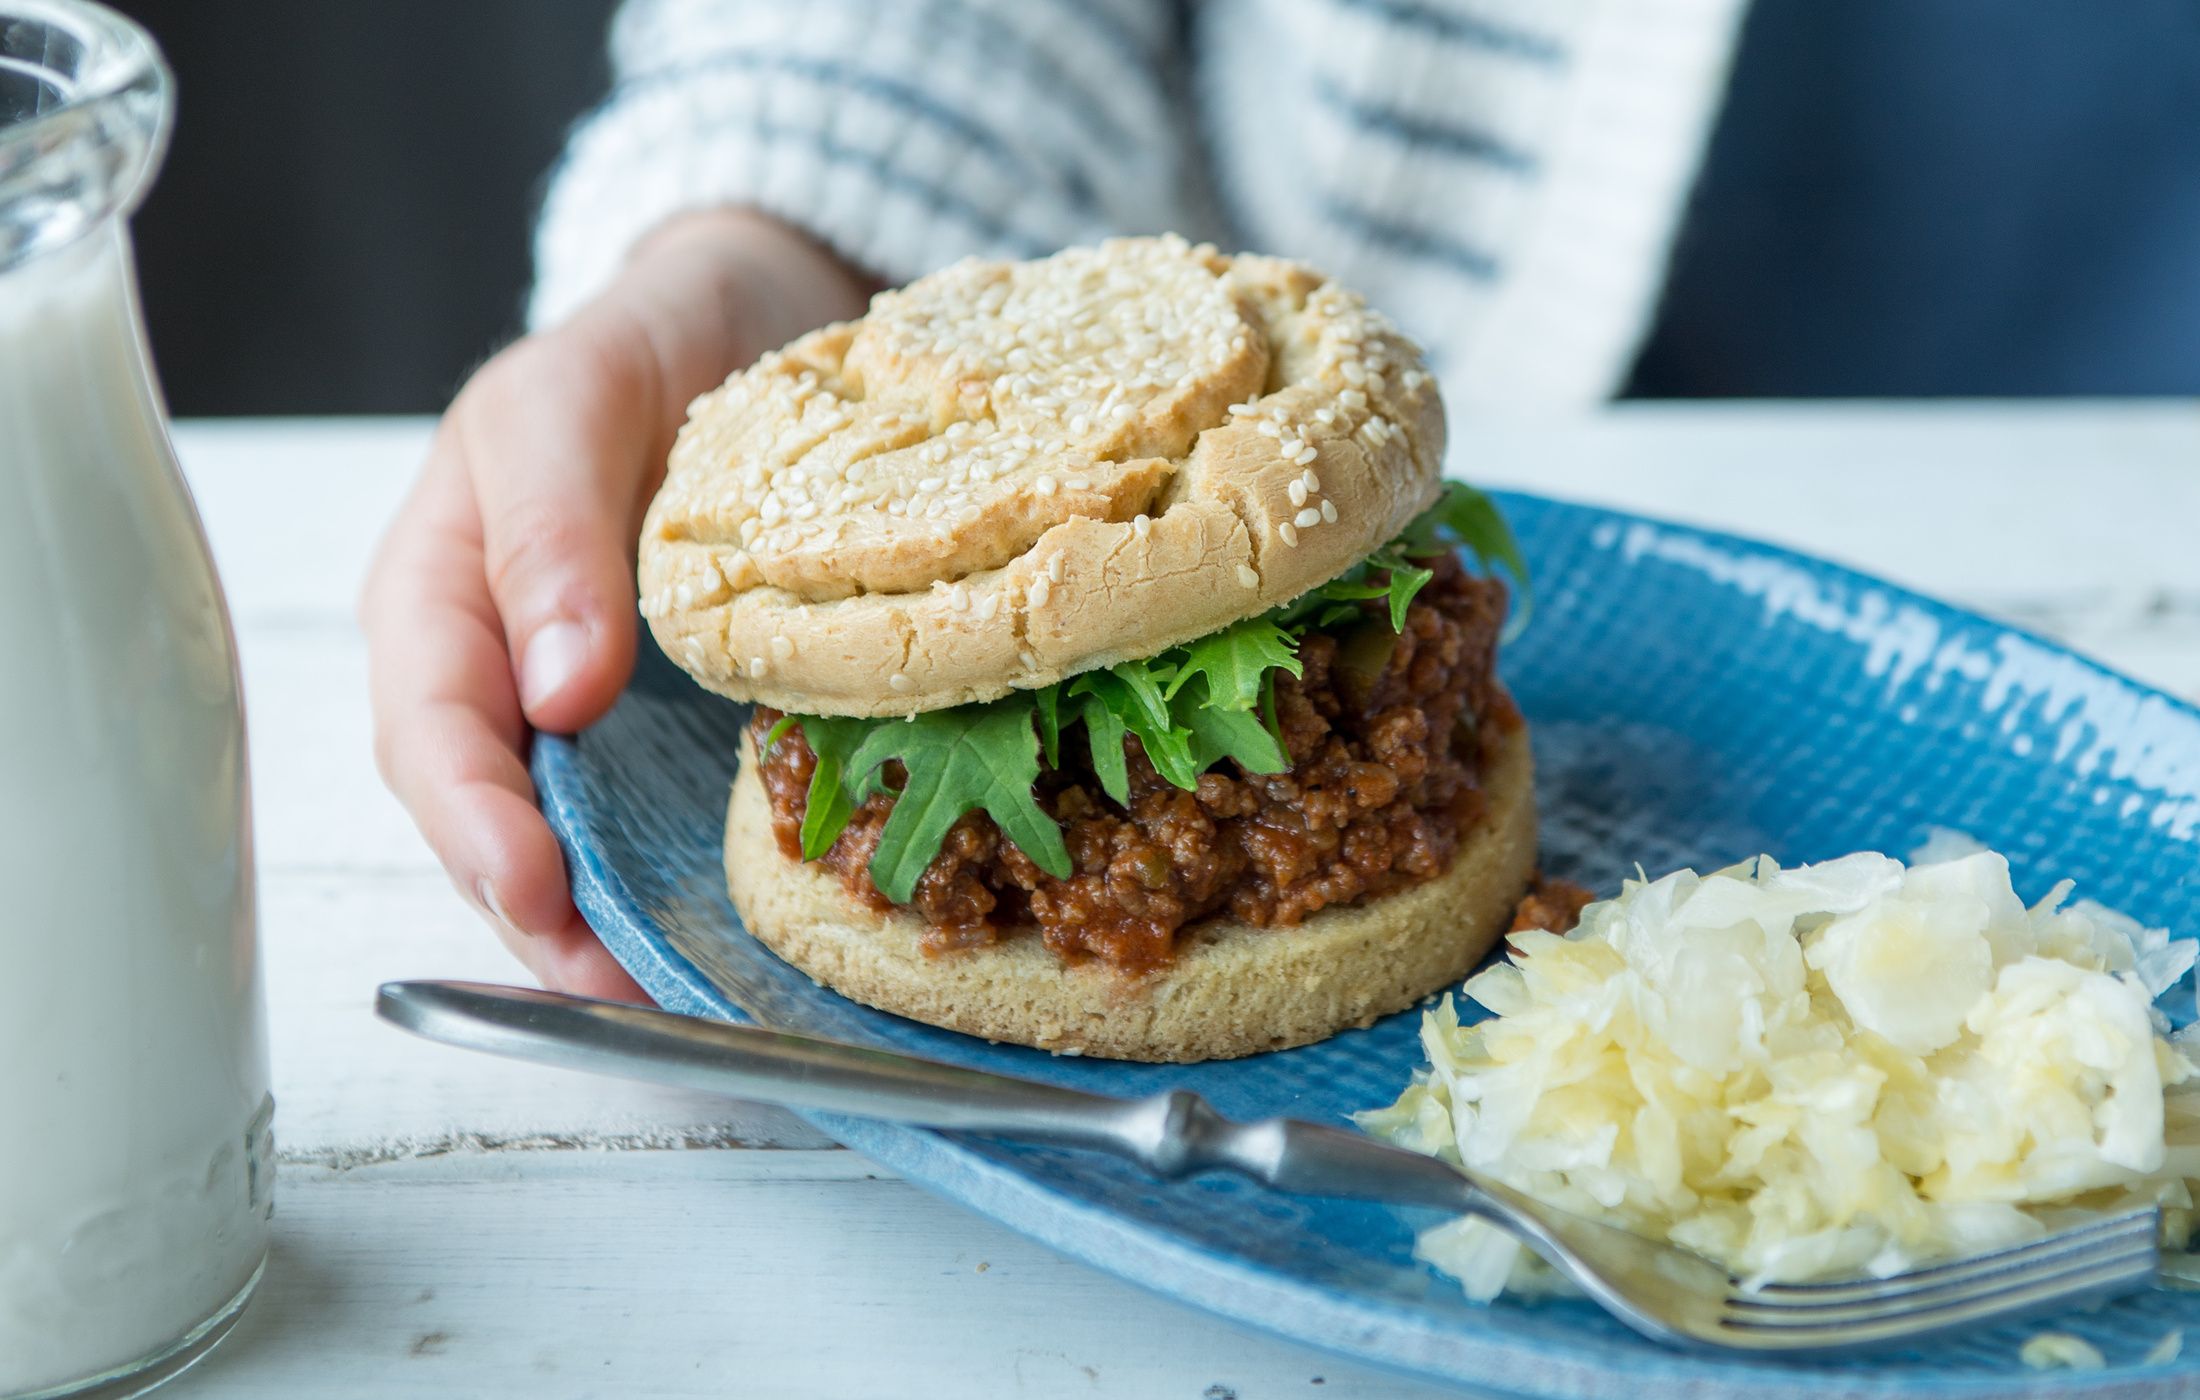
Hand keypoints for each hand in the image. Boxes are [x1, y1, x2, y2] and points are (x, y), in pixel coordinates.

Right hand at [361, 210, 872, 999]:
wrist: (740, 322)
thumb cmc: (642, 346)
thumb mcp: (575, 399)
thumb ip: (551, 528)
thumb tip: (555, 689)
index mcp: (440, 587)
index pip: (430, 728)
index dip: (477, 823)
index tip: (539, 890)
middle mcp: (493, 664)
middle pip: (479, 814)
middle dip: (532, 914)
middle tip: (611, 992)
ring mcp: (571, 702)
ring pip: (554, 835)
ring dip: (592, 926)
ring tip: (658, 1000)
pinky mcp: (655, 721)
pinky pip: (639, 815)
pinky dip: (664, 881)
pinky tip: (710, 935)